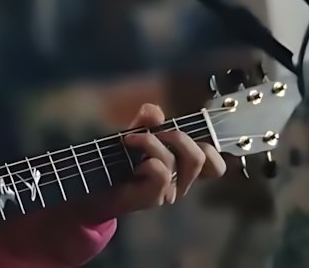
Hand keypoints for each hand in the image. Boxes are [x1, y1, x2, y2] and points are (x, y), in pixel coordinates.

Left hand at [78, 103, 225, 221]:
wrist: (94, 189)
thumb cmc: (117, 163)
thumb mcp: (133, 135)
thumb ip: (146, 122)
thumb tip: (155, 110)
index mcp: (182, 167)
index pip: (214, 164)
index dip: (211, 148)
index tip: (188, 130)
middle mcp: (180, 181)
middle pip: (201, 156)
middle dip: (178, 136)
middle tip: (154, 132)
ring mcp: (168, 192)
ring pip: (175, 161)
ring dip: (151, 142)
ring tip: (131, 140)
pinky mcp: (152, 198)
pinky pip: (161, 173)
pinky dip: (147, 160)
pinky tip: (132, 163)